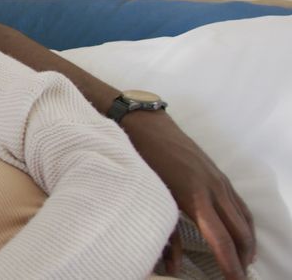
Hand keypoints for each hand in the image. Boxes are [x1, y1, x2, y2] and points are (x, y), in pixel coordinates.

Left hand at [123, 111, 254, 278]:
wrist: (145, 123)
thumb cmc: (140, 159)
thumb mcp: (148, 195)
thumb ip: (163, 231)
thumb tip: (172, 266)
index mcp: (195, 197)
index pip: (220, 240)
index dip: (229, 264)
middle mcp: (213, 189)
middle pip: (238, 232)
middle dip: (242, 258)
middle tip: (241, 278)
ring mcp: (218, 179)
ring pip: (243, 218)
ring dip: (247, 242)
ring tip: (244, 262)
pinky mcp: (218, 173)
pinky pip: (239, 203)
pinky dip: (245, 222)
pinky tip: (242, 232)